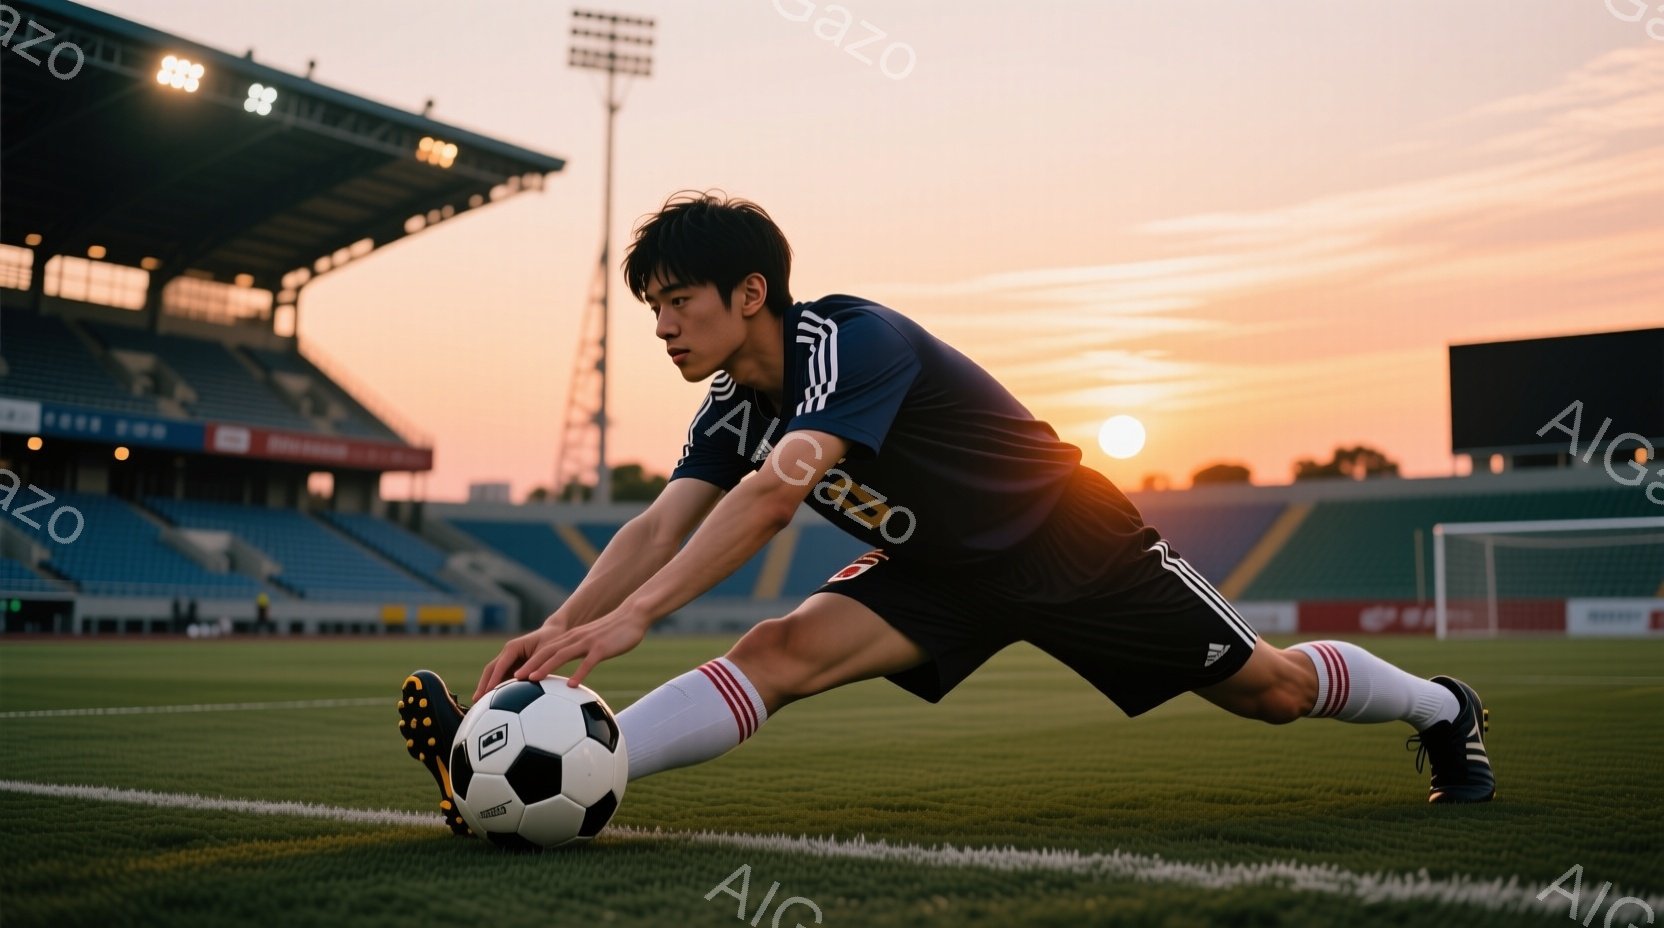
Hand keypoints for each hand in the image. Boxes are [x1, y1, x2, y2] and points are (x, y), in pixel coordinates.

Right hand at [475, 623, 565, 701]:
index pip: (499, 665)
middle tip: (476, 700)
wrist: (555, 633)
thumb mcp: (545, 652)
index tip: (487, 693)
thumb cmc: (552, 642)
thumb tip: (522, 679)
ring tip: (479, 704)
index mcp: (513, 647)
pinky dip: (496, 687)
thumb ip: (534, 665)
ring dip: (486, 687)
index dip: (493, 679)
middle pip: (490, 669)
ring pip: (493, 674)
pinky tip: (493, 702)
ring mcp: (508, 659)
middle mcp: (507, 652)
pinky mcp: (512, 665)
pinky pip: (501, 677)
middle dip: (483, 684)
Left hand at [514, 608, 648, 690]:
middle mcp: (575, 639)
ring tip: (532, 680)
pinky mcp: (602, 648)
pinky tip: (572, 685)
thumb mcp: (593, 642)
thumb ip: (580, 653)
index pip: (544, 650)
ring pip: (562, 655)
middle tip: (512, 680)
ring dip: (545, 667)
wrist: (633, 615)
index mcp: (571, 639)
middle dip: (528, 665)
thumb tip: (571, 673)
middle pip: (547, 652)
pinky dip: (579, 673)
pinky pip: (588, 662)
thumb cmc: (614, 632)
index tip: (514, 675)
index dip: (528, 661)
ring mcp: (588, 642)